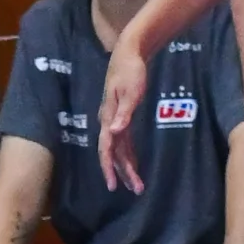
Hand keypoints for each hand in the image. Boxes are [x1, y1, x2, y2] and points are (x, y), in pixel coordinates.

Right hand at [96, 36, 150, 192]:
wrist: (128, 53)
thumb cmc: (131, 70)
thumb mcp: (131, 90)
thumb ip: (124, 112)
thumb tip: (115, 131)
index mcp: (108, 117)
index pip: (107, 149)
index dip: (109, 168)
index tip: (113, 186)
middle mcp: (109, 122)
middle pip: (113, 154)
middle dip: (123, 173)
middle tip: (136, 190)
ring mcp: (114, 120)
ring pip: (119, 150)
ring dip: (127, 167)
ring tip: (136, 185)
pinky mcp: (122, 117)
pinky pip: (124, 142)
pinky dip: (129, 155)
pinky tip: (134, 165)